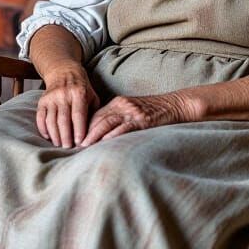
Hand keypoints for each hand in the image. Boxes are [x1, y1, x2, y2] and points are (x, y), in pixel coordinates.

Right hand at [37, 66, 99, 147]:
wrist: (64, 71)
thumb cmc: (82, 88)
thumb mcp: (92, 96)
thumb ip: (94, 113)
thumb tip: (94, 133)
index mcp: (79, 93)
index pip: (78, 115)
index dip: (79, 130)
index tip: (80, 143)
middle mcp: (63, 94)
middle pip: (63, 119)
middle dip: (66, 136)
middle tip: (68, 148)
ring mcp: (51, 97)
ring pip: (51, 120)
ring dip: (55, 135)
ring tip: (59, 145)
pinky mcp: (42, 101)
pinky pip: (40, 117)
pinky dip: (43, 129)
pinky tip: (48, 137)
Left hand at [79, 92, 193, 146]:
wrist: (175, 105)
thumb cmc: (154, 112)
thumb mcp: (133, 111)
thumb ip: (119, 119)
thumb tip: (103, 136)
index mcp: (118, 103)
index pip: (96, 115)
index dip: (84, 127)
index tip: (75, 138)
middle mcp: (122, 105)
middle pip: (98, 118)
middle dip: (85, 132)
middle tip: (74, 144)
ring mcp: (132, 112)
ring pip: (107, 122)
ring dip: (94, 135)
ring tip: (84, 146)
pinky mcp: (142, 120)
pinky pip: (124, 128)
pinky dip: (112, 135)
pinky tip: (104, 143)